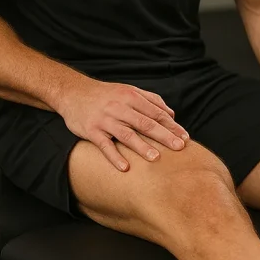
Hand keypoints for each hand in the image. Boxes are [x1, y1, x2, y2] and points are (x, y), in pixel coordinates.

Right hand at [57, 80, 188, 170]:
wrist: (73, 92)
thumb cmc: (106, 94)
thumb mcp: (129, 91)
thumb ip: (151, 100)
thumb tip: (171, 114)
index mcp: (132, 97)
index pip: (156, 113)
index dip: (172, 125)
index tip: (185, 137)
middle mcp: (120, 107)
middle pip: (146, 123)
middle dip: (164, 136)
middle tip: (180, 148)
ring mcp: (105, 119)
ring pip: (126, 134)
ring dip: (142, 147)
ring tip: (156, 158)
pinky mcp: (91, 130)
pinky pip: (104, 145)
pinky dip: (114, 157)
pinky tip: (125, 168)